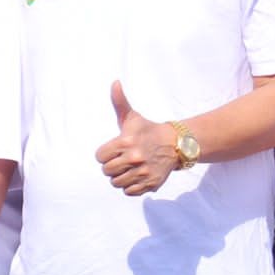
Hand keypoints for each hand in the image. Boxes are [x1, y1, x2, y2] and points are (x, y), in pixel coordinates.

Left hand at [96, 81, 179, 195]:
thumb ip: (119, 101)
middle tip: (123, 159)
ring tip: (130, 168)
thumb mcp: (131, 117)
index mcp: (125, 142)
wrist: (175, 144)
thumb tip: (114, 82)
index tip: (116, 149)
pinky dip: (130, 187)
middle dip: (112, 166)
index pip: (99, 157)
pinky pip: (129, 192)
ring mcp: (143, 172)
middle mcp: (134, 158)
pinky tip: (137, 176)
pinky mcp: (151, 184)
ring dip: (120, 177)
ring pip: (116, 183)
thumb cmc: (147, 131)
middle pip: (106, 171)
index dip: (105, 154)